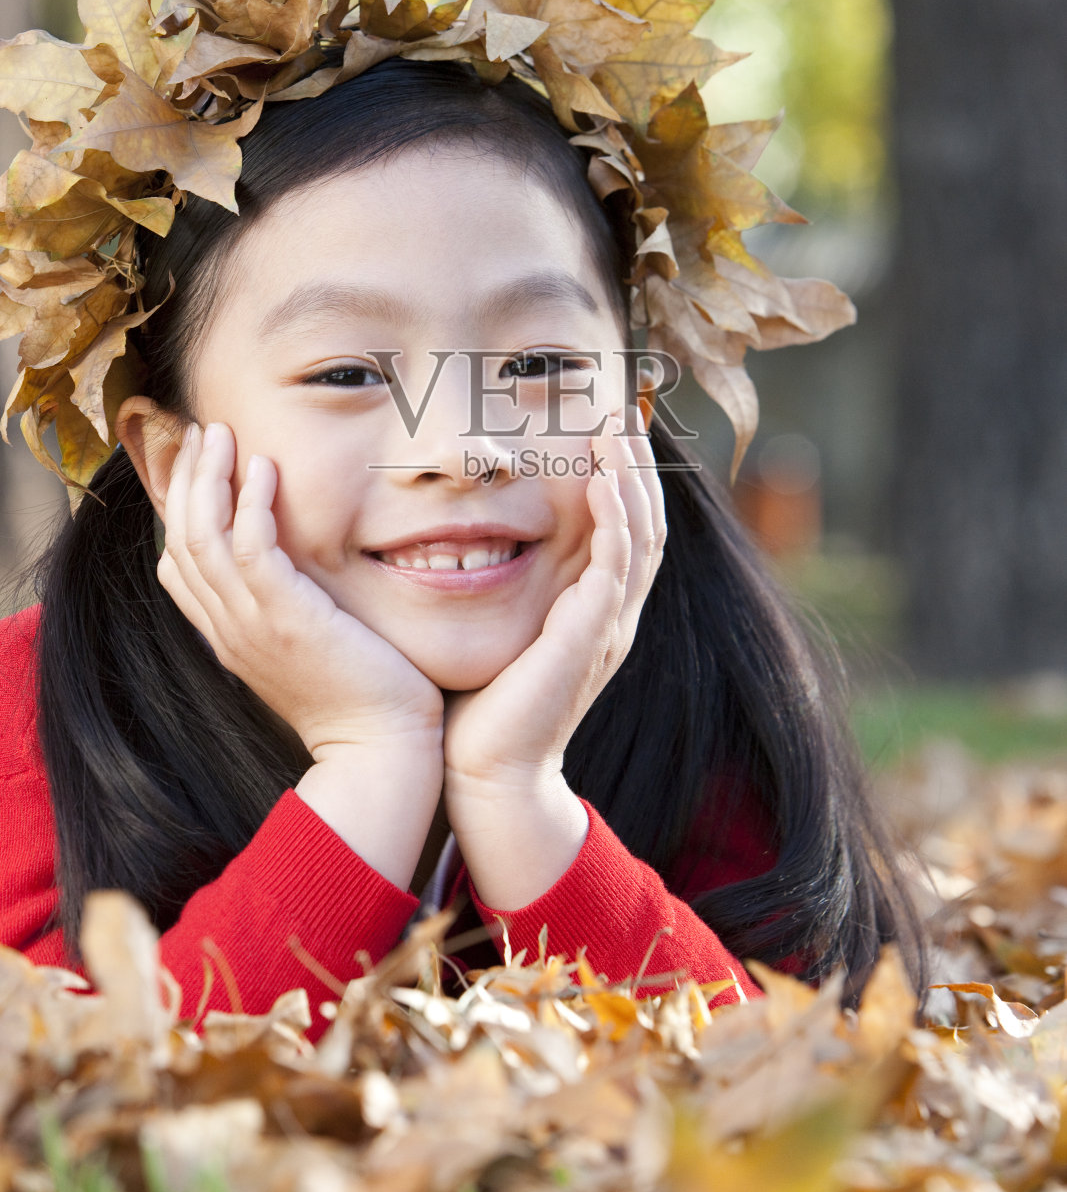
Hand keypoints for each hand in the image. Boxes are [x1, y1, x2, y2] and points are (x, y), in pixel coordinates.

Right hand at [157, 421, 444, 759]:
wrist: (379, 751)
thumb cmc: (361, 700)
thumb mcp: (309, 649)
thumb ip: (288, 611)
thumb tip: (295, 575)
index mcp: (229, 635)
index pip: (178, 565)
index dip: (179, 511)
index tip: (200, 466)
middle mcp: (228, 627)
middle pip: (181, 539)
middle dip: (187, 479)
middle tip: (205, 432)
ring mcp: (251, 623)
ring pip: (203, 536)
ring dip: (209, 478)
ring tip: (222, 434)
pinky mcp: (285, 617)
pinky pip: (251, 546)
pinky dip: (252, 502)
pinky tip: (265, 467)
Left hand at [441, 407, 666, 794]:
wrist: (488, 777)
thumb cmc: (480, 708)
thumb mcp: (498, 633)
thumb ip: (496, 592)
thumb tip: (458, 544)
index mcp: (594, 615)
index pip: (625, 532)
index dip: (623, 480)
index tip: (606, 431)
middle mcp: (612, 618)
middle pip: (647, 524)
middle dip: (638, 467)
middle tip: (624, 414)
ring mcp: (608, 628)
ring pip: (641, 536)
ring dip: (633, 479)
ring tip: (619, 430)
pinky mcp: (591, 639)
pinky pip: (615, 566)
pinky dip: (614, 519)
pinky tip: (601, 481)